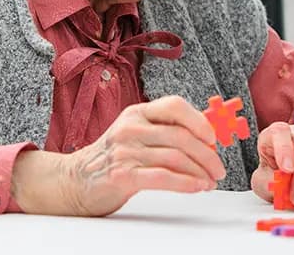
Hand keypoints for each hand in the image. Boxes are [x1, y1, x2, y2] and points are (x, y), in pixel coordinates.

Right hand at [12, 95, 224, 215]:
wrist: (74, 180)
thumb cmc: (113, 158)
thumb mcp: (136, 134)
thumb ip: (165, 131)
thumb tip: (206, 137)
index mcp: (137, 113)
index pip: (174, 106)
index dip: (199, 120)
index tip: (214, 137)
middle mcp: (131, 128)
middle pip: (180, 136)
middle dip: (207, 154)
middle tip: (219, 168)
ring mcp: (125, 151)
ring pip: (175, 158)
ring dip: (200, 172)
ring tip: (210, 181)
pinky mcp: (122, 175)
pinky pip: (163, 177)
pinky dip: (186, 183)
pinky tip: (197, 187)